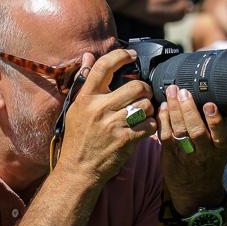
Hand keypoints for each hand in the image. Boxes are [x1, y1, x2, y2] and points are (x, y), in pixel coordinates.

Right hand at [57, 49, 157, 185]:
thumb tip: (88, 55)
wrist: (79, 170)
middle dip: (144, 89)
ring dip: (149, 108)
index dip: (120, 56)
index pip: (103, 66)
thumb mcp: (75, 108)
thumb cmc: (77, 138)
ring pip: (145, 104)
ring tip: (143, 112)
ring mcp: (113, 124)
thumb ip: (83, 82)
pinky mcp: (126, 139)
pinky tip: (144, 127)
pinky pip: (149, 124)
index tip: (131, 55)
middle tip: (143, 94)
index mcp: (86, 98)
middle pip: (135, 86)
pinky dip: (151, 125)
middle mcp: (99, 108)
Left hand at [157, 85, 226, 214]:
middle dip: (189, 109)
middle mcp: (205, 152)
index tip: (210, 105)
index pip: (220, 133)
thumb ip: (221, 126)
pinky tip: (162, 106)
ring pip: (179, 131)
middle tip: (182, 92)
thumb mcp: (223, 146)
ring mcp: (186, 155)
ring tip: (171, 92)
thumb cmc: (212, 161)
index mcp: (222, 147)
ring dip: (174, 110)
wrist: (197, 192)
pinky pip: (165, 135)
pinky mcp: (170, 155)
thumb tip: (219, 98)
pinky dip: (163, 119)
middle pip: (196, 130)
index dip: (215, 120)